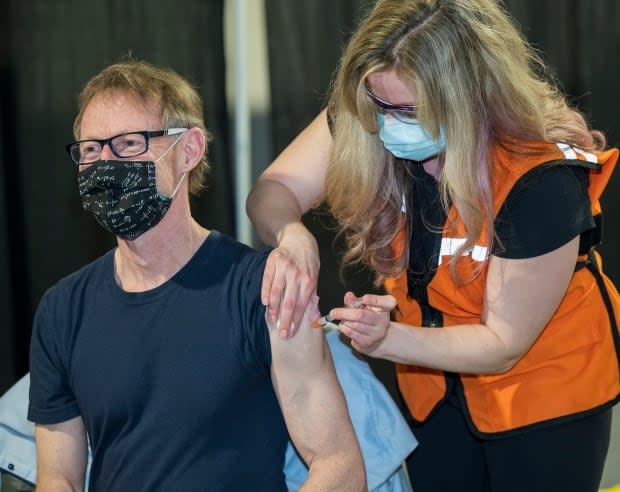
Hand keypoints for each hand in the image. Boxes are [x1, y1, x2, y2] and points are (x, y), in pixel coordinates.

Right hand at [262, 223, 319, 337]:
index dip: (296, 321)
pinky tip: (265, 304)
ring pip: (276, 293)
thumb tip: (313, 318)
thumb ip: (311, 296)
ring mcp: (284, 268)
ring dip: (273, 309)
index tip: (291, 333)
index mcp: (309, 281)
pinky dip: (265, 293)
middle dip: (285, 320)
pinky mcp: (273, 262)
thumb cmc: (308, 262)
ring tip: (272, 321)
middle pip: (289, 302)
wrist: (298, 239)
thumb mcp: (315, 276)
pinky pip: (267, 281)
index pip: (301, 305)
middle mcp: (297, 275)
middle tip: (282, 334)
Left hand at [332, 292, 396, 354]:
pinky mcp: (368, 342)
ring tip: (340, 318)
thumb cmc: (369, 317)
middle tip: (333, 312)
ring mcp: (377, 333)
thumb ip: (356, 300)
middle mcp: (383, 321)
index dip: (374, 300)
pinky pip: (352, 333)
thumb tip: (348, 296)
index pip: (386, 302)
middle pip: (361, 315)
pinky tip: (343, 325)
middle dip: (344, 312)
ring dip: (343, 320)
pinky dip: (344, 328)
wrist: (376, 338)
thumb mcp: (365, 306)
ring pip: (354, 325)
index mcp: (385, 308)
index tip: (364, 298)